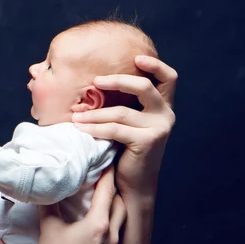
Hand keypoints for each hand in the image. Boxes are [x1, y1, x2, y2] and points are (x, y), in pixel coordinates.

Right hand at [36, 167, 125, 243]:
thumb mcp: (49, 228)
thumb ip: (48, 206)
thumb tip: (45, 190)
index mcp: (98, 223)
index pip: (107, 191)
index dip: (107, 174)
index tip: (108, 161)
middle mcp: (111, 235)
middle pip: (121, 205)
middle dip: (115, 191)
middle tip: (107, 180)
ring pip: (121, 222)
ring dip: (115, 209)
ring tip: (104, 202)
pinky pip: (116, 238)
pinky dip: (111, 226)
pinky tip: (99, 228)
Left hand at [72, 55, 176, 200]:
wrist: (133, 186)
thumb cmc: (124, 152)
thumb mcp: (127, 124)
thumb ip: (123, 105)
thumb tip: (94, 83)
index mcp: (163, 107)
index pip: (168, 78)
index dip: (155, 65)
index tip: (136, 57)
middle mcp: (166, 115)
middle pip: (145, 86)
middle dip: (118, 80)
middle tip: (95, 81)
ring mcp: (159, 128)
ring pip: (122, 111)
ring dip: (95, 112)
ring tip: (76, 115)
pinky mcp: (148, 141)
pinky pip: (115, 129)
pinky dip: (95, 127)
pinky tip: (80, 128)